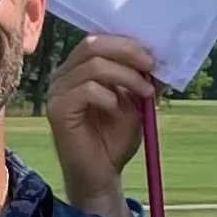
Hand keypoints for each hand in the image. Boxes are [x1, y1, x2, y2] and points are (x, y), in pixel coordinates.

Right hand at [45, 31, 156, 216]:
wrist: (101, 176)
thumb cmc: (114, 140)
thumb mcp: (136, 103)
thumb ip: (141, 78)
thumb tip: (159, 56)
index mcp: (78, 69)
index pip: (98, 40)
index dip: (126, 43)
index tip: (153, 56)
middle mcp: (63, 75)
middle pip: (92, 45)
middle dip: (127, 52)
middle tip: (151, 66)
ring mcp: (57, 91)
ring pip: (93, 66)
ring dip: (126, 76)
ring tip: (146, 93)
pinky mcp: (57, 109)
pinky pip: (86, 89)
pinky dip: (109, 96)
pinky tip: (118, 109)